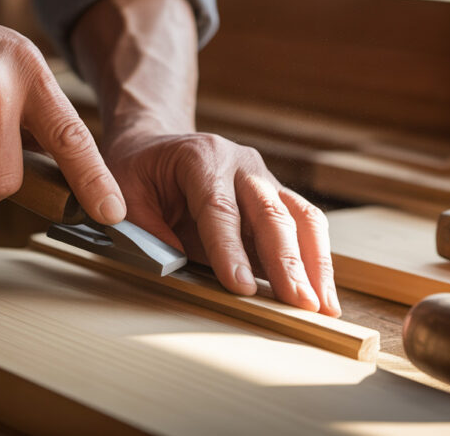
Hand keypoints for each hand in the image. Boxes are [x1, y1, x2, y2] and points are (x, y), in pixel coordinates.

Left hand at [104, 131, 340, 315]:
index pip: (219, 208)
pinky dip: (316, 260)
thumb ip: (147, 230)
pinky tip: (322, 293)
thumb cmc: (138, 171)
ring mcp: (264, 179)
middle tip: (299, 303)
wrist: (155, 143)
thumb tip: (176, 269)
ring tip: (323, 306)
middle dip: (287, 262)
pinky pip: (304, 225)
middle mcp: (241, 164)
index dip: (231, 250)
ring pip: (300, 217)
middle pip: (271, 213)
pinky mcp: (277, 197)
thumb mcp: (126, 195)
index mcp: (200, 157)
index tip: (243, 289)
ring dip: (314, 264)